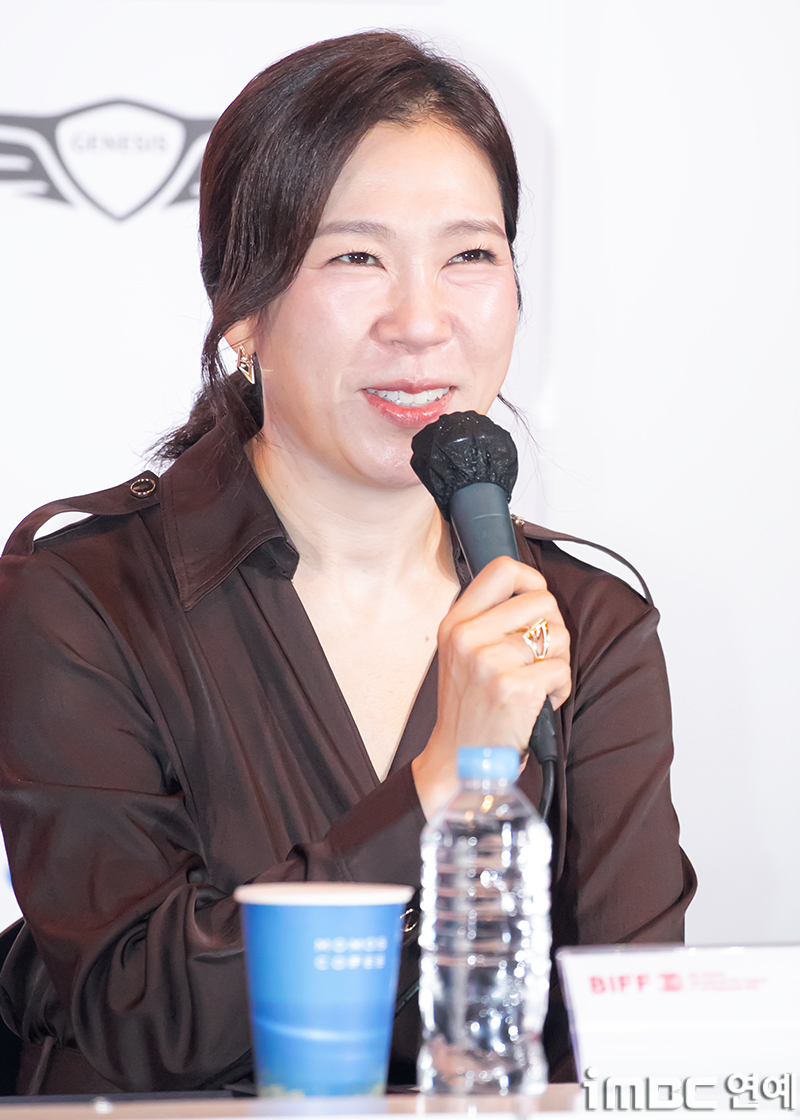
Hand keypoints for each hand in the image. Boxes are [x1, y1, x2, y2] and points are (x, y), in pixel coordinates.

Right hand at [412, 556, 570, 818]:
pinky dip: (560, 689)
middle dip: (554, 629)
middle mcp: (468, 637)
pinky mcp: (513, 688)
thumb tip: (535, 591)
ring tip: (537, 683)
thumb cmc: (469, 707)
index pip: (502, 570)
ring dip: (558, 662)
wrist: (459, 759)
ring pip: (558, 636)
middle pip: (542, 601)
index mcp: (456, 622)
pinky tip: (540, 702)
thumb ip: (488, 620)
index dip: (532, 579)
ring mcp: (489, 662)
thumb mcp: (461, 654)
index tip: (537, 602)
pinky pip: (561, 671)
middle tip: (540, 657)